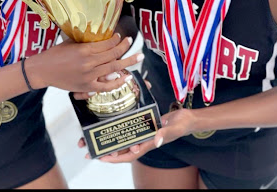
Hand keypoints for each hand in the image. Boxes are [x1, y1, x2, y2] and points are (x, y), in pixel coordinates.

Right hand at [26, 34, 142, 92]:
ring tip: (139, 57)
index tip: (120, 36)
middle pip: (113, 55)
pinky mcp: (87, 87)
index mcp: (84, 50)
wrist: (43, 70)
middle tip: (132, 42)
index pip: (107, 44)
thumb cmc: (55, 54)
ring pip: (114, 68)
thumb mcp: (70, 42)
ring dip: (128, 62)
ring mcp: (89, 76)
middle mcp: (89, 63)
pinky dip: (118, 81)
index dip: (116, 39)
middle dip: (125, 47)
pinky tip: (126, 76)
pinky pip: (106, 86)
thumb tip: (99, 35)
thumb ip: (85, 40)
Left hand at [77, 108, 192, 162]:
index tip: (102, 157)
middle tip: (88, 146)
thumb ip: (165, 134)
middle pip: (121, 149)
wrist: (188, 118)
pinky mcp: (143, 124)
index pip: (129, 155)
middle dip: (105, 150)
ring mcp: (143, 133)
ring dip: (109, 139)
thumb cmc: (182, 125)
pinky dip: (119, 129)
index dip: (115, 158)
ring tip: (93, 137)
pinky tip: (110, 125)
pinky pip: (129, 129)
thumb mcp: (174, 128)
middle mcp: (143, 140)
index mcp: (149, 144)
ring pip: (123, 139)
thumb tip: (155, 140)